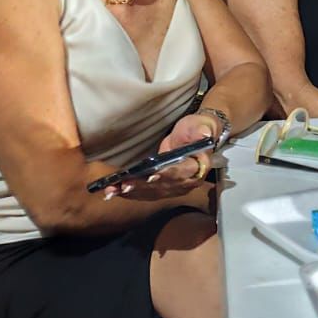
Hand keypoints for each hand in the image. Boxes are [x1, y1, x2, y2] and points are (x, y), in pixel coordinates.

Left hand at [100, 110, 216, 200]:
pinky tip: (113, 191)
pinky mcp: (161, 188)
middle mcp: (185, 182)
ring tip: (113, 190)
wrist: (195, 137)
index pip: (180, 173)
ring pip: (151, 192)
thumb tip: (204, 133)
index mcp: (197, 167)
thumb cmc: (197, 130)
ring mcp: (173, 188)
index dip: (166, 175)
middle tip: (124, 185)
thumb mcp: (202, 125)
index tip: (150, 176)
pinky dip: (129, 193)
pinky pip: (144, 193)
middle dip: (142, 187)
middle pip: (162, 186)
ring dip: (131, 192)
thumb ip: (201, 130)